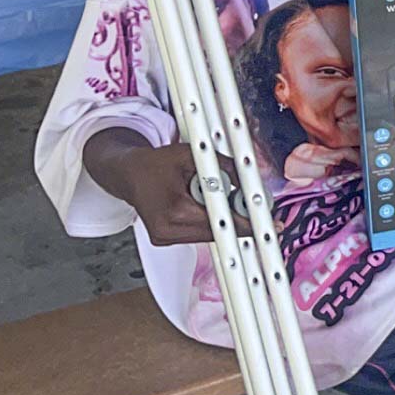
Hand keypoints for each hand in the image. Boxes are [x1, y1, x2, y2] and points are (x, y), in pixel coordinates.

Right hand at [110, 141, 248, 246]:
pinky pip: (197, 233)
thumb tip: (249, 180)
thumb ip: (223, 166)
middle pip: (215, 232)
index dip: (245, 222)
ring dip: (222, 221)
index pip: (218, 221)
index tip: (265, 223)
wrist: (129, 174)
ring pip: (207, 235)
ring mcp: (165, 239)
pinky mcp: (165, 240)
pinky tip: (210, 207)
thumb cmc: (157, 163)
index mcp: (174, 211)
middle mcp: (167, 231)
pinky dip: (208, 222)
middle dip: (237, 220)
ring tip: (228, 203)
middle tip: (257, 211)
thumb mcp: (191, 155)